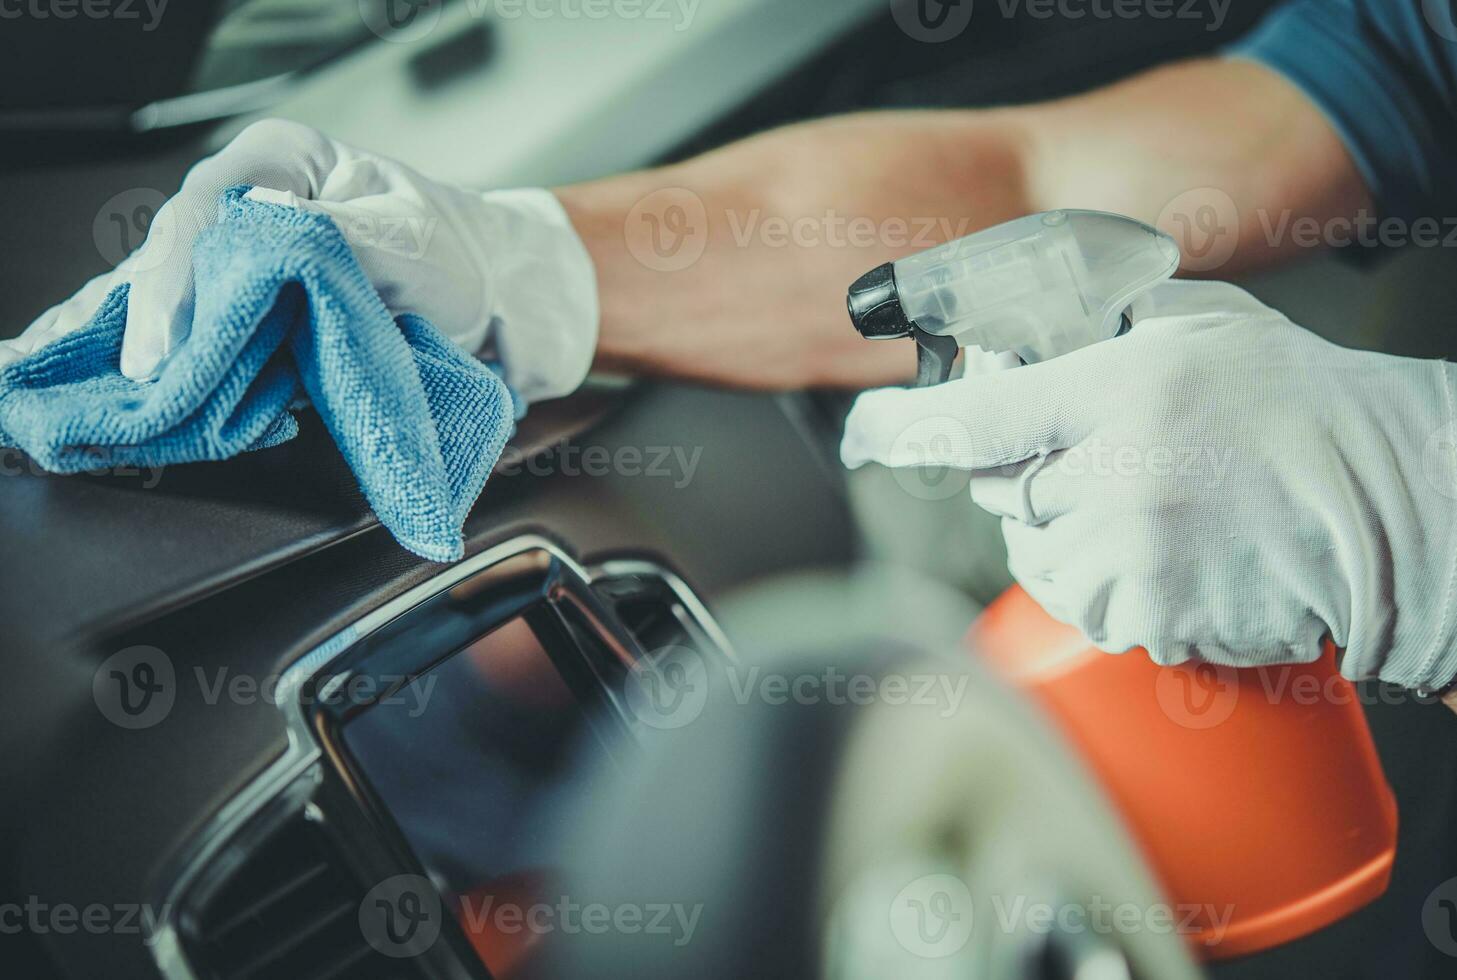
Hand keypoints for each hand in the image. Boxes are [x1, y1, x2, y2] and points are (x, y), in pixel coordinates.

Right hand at [3, 119, 597, 402]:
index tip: (166, 341)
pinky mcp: (266, 319)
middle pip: (176, 260)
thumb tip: (265, 240)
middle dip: (145, 319)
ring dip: (145, 348)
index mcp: (282, 163)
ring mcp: (256, 266)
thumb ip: (333, 238)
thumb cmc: (462, 256)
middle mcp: (256, 208)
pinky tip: (138, 395)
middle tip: (115, 376)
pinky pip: (208, 341)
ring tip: (90, 389)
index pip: (204, 213)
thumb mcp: (407, 240)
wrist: (505, 305)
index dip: (175, 278)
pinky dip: (179, 370)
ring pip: (183, 303)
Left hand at [842, 280, 1456, 691]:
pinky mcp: (1157, 617)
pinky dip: (1111, 589)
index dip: (908, 427)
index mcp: (1123, 389)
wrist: (1390, 500)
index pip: (978, 417)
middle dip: (1032, 480)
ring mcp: (1137, 553)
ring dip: (1068, 541)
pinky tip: (1170, 555)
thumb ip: (1107, 323)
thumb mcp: (1203, 326)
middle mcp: (1121, 473)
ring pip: (1038, 558)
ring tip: (1147, 511)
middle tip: (1100, 463)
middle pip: (1006, 494)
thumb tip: (1023, 339)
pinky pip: (1087, 608)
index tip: (868, 430)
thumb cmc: (1298, 405)